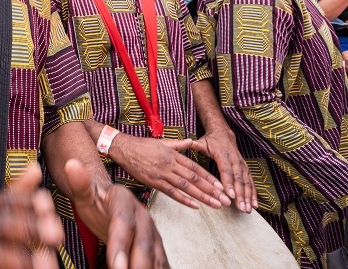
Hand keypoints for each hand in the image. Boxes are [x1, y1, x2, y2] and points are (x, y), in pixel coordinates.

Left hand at [61, 159, 168, 268]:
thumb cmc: (95, 200)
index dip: (120, 244)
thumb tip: (71, 164)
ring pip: (156, 256)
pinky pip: (160, 262)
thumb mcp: (84, 192)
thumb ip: (79, 183)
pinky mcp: (156, 247)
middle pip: (144, 244)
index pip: (123, 223)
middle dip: (137, 265)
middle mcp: (143, 217)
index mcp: (124, 202)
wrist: (109, 202)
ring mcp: (152, 233)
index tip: (115, 264)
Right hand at [107, 134, 226, 209]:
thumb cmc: (142, 145)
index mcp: (174, 155)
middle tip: (225, 200)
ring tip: (216, 204)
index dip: (210, 178)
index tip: (221, 186)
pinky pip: (171, 193)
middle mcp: (170, 165)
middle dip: (212, 190)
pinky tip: (195, 206)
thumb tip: (191, 141)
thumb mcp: (162, 142)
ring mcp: (162, 174)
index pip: (196, 168)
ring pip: (186, 187)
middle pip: (195, 179)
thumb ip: (178, 144)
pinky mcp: (154, 182)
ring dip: (203, 197)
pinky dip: (184, 200)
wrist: (123, 148)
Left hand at [185, 130, 255, 213]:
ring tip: (247, 209)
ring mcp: (242, 165)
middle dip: (241, 194)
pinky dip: (254, 193)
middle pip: (239, 179)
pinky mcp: (245, 169)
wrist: (223, 133)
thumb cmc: (210, 141)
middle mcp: (235, 160)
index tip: (230, 195)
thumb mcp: (202, 142)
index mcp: (223, 155)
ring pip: (246, 182)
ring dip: (248, 196)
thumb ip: (195, 145)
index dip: (229, 183)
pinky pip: (251, 182)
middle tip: (241, 208)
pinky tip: (254, 205)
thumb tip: (187, 143)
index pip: (226, 170)